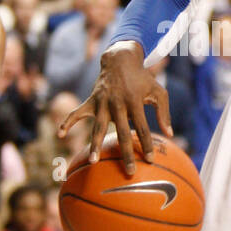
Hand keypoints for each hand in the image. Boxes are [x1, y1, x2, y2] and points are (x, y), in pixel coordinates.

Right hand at [59, 42, 172, 174]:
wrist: (120, 59)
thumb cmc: (142, 79)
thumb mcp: (159, 91)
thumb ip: (164, 113)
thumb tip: (170, 134)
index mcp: (135, 101)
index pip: (142, 127)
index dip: (147, 143)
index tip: (150, 160)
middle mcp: (117, 103)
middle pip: (122, 132)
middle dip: (126, 152)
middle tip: (129, 171)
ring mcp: (102, 102)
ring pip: (98, 127)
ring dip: (95, 144)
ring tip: (93, 161)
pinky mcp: (91, 101)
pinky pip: (77, 113)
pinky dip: (68, 122)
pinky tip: (60, 134)